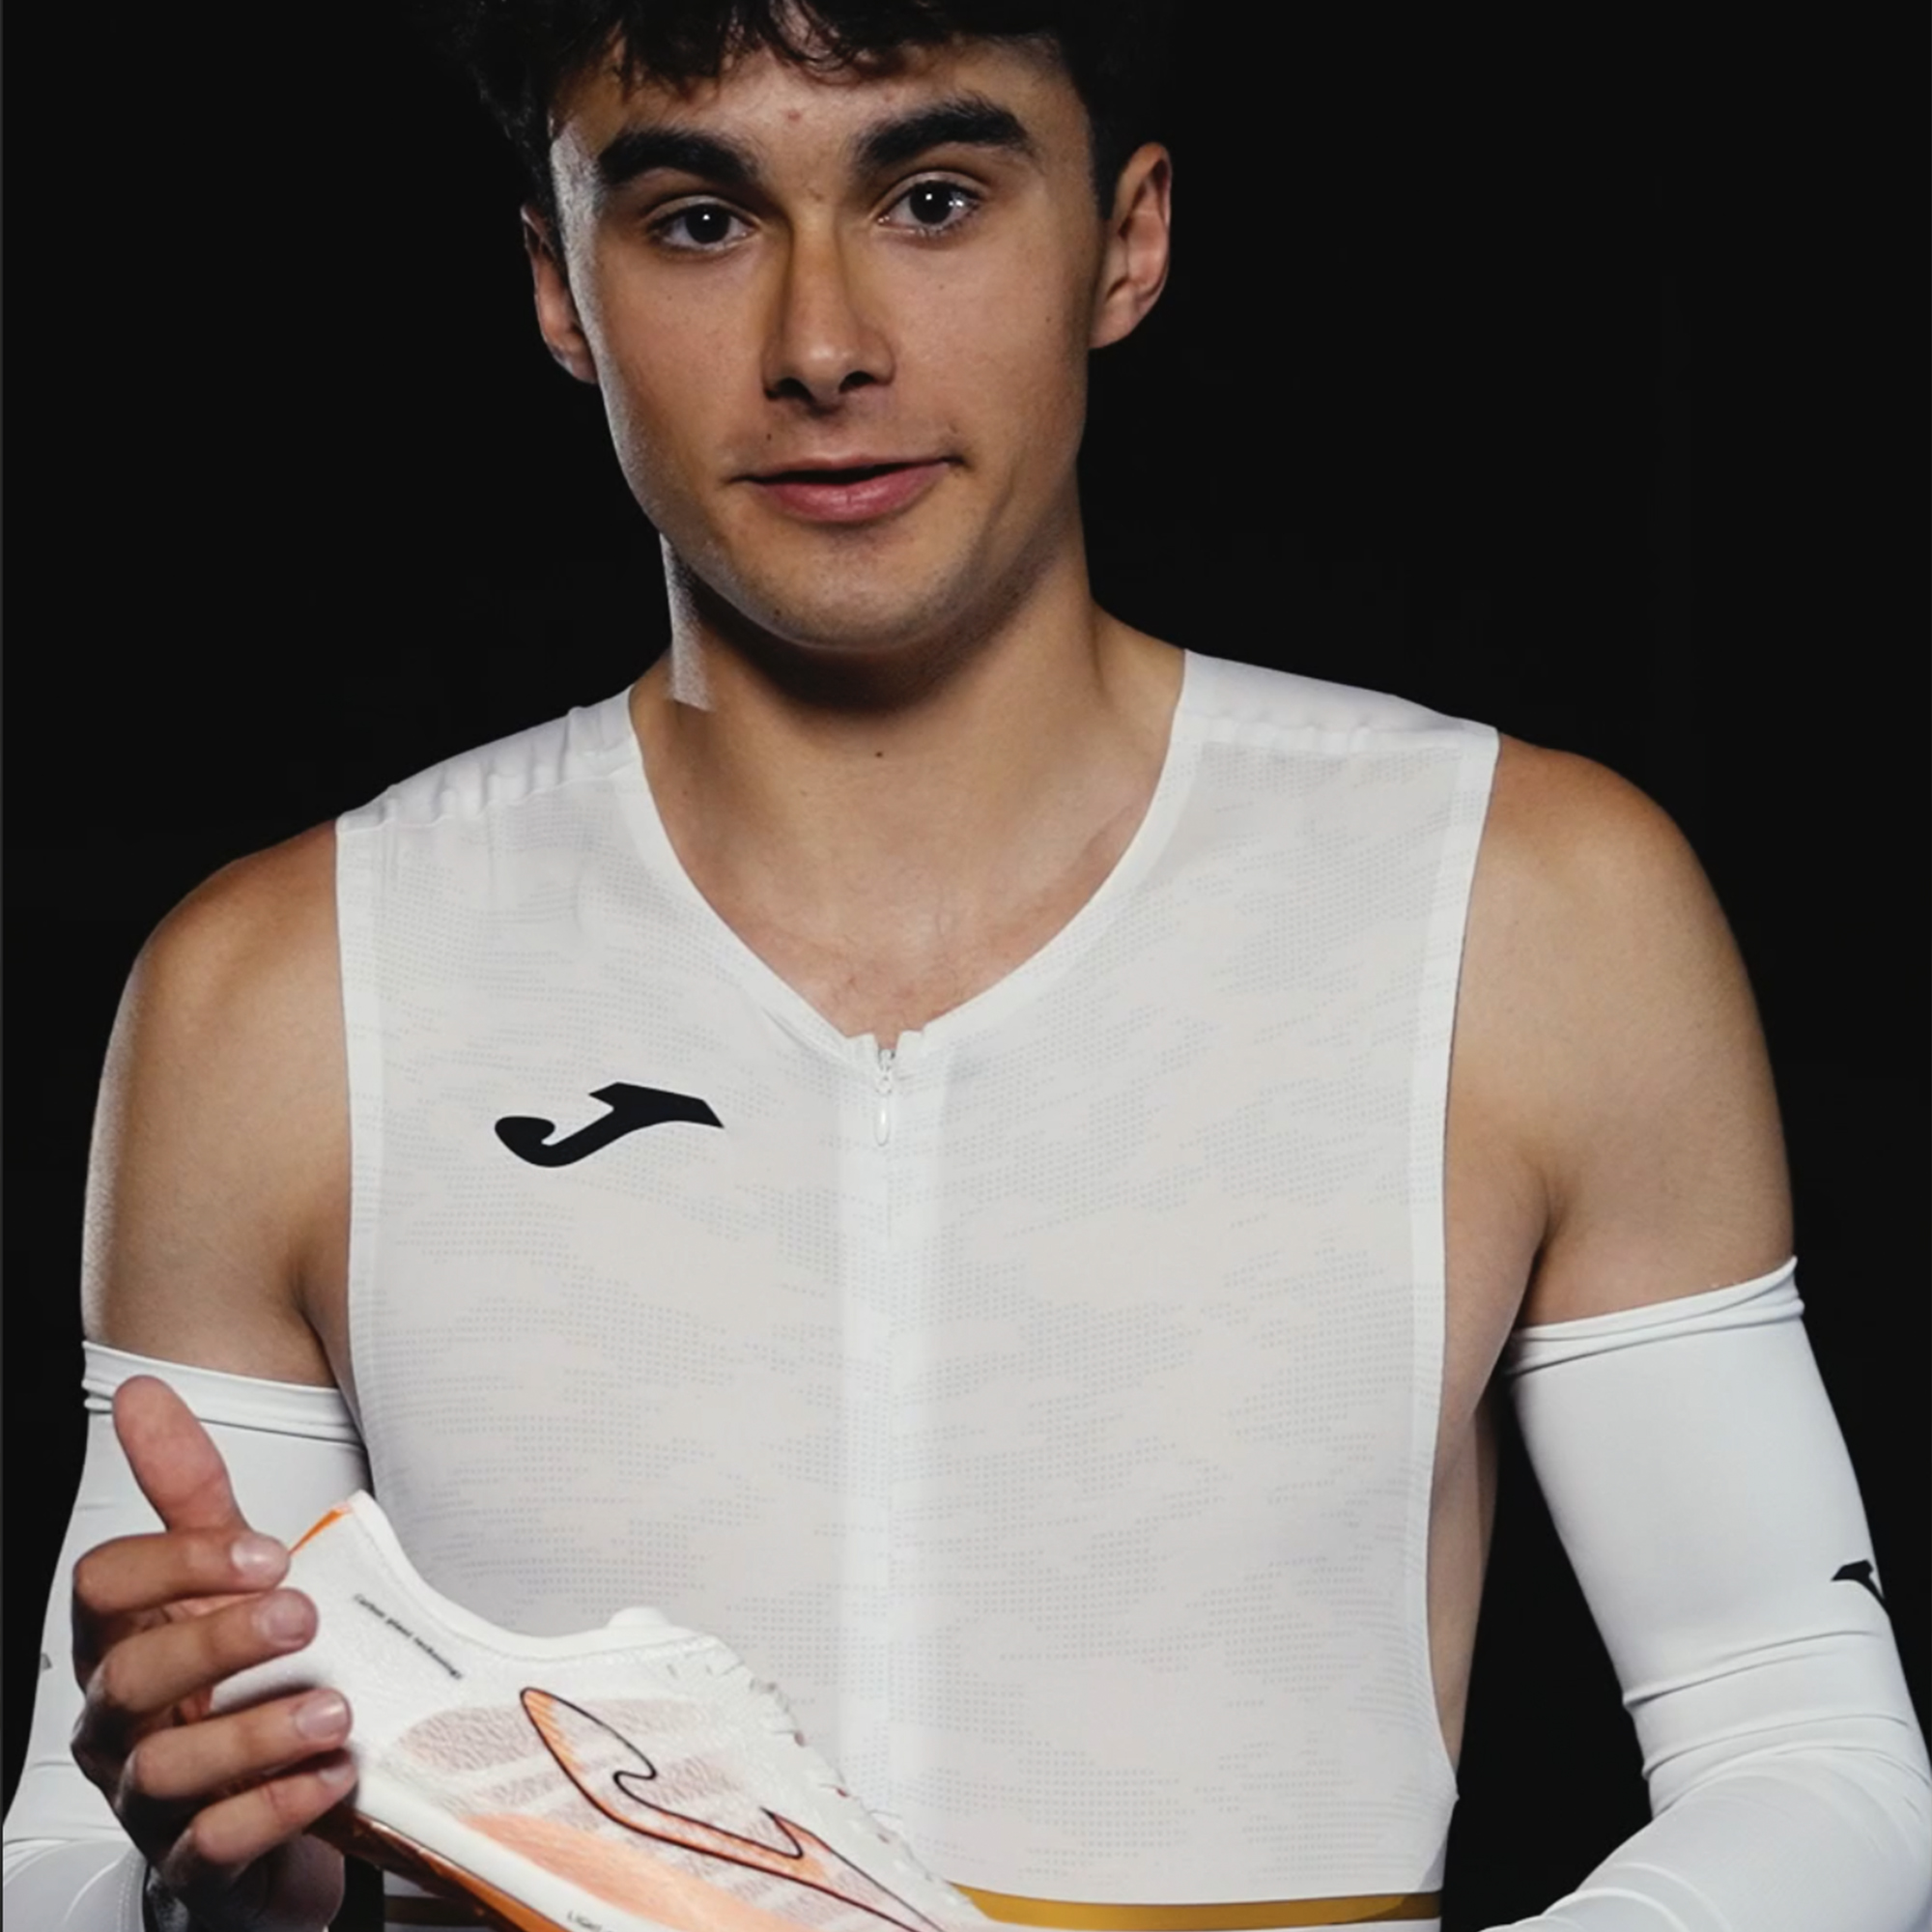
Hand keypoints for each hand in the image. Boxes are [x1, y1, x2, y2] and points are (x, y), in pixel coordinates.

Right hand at [69, 1374, 352, 1931]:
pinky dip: (276, 1809)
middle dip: (214, 1640)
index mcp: (127, 1639)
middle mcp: (125, 1720)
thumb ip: (188, 1491)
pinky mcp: (198, 1865)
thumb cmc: (240, 1681)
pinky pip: (214, 1846)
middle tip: (303, 1617)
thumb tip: (143, 1393)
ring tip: (334, 1709)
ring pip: (165, 1771)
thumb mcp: (225, 1577)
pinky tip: (334, 1774)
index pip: (103, 1587)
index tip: (267, 1551)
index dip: (177, 1563)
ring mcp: (153, 1800)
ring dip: (255, 1733)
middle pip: (130, 1675)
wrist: (274, 1812)